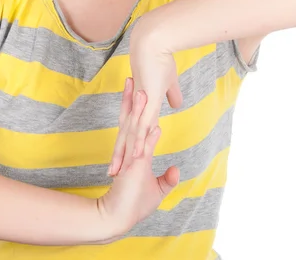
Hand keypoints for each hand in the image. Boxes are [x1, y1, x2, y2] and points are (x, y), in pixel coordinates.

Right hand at [98, 77, 179, 239]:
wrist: (118, 218)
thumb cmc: (135, 205)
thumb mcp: (157, 190)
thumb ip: (167, 178)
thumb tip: (176, 169)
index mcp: (133, 150)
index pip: (132, 122)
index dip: (133, 105)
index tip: (135, 87)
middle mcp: (130, 150)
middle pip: (129, 119)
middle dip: (130, 99)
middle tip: (130, 77)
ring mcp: (131, 158)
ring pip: (135, 129)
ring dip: (138, 111)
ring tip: (139, 91)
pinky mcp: (135, 169)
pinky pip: (143, 149)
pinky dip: (148, 137)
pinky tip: (155, 125)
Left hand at [108, 32, 182, 176]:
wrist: (154, 43)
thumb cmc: (161, 59)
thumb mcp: (168, 82)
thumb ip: (171, 95)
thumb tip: (177, 105)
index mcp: (139, 104)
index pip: (131, 128)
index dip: (126, 144)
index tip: (122, 159)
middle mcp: (135, 106)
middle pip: (125, 135)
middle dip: (119, 155)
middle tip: (112, 173)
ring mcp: (139, 105)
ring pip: (129, 134)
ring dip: (124, 154)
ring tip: (117, 172)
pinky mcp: (146, 103)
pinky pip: (141, 125)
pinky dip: (138, 142)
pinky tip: (135, 156)